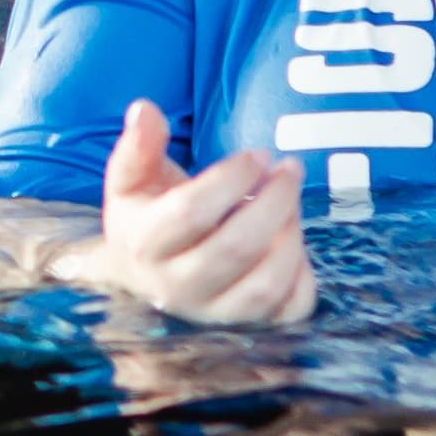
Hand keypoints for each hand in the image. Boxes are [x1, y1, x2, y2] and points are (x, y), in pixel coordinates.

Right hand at [92, 101, 317, 326]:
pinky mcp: (247, 326)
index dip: (232, 178)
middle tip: (290, 169)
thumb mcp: (131, 179)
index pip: (191, 211)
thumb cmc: (146, 216)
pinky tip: (295, 243)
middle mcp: (175, 287)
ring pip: (265, 284)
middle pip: (235, 248)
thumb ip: (137, 144)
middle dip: (274, 201)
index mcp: (144, 245)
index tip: (258, 154)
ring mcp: (213, 314)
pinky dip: (304, 276)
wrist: (143, 276)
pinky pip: (289, 310)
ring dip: (291, 238)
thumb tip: (145, 109)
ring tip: (293, 204)